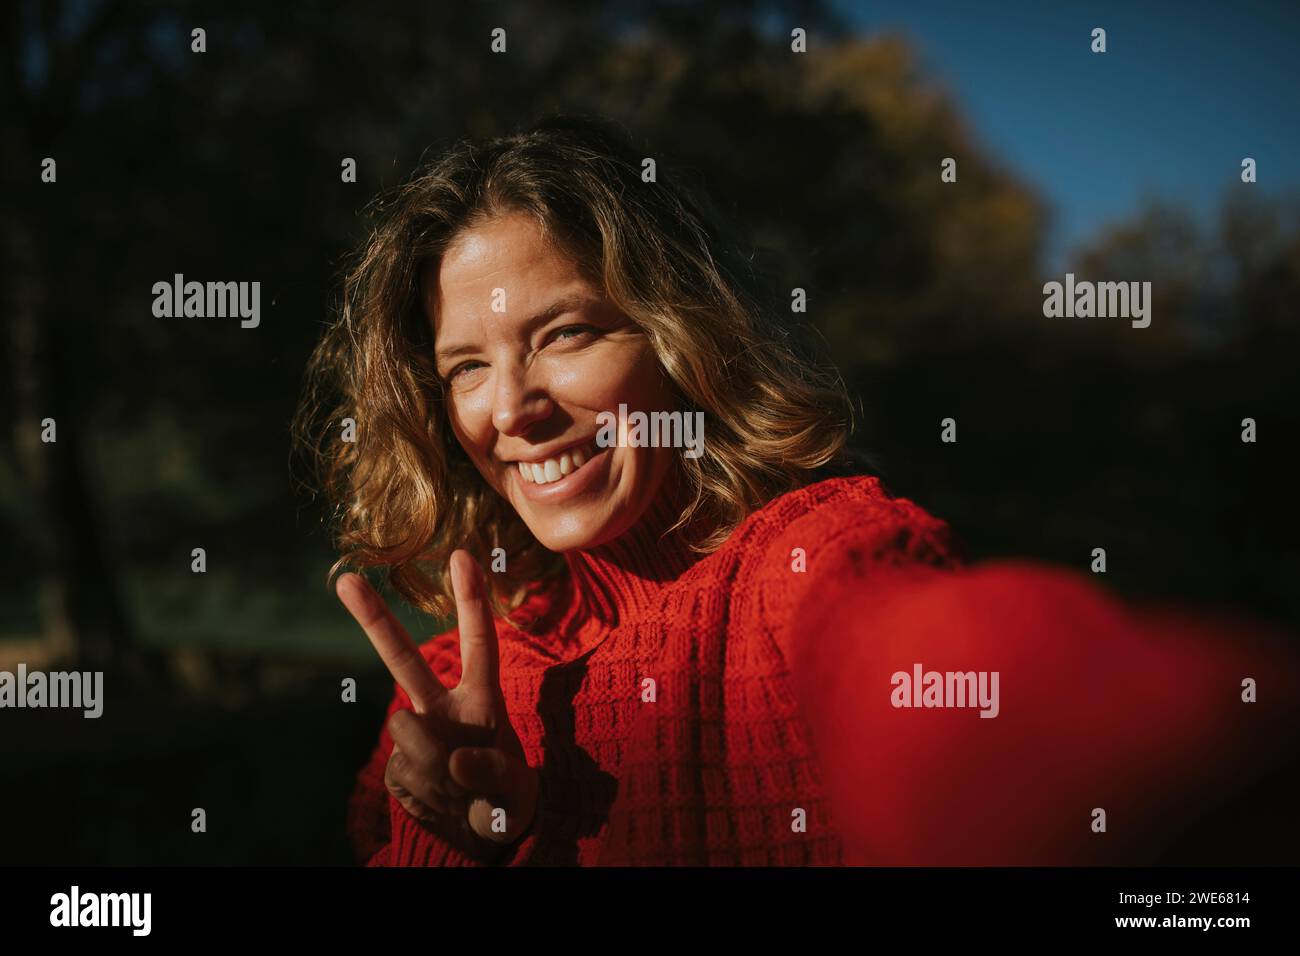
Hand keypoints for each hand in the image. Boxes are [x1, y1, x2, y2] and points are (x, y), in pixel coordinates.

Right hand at [337, 550, 538, 852]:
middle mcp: (442, 708)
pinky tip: (443, 803)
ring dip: (440, 769)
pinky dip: (429, 795)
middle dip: (373, 618)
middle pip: (403, 658)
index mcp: (480, 699)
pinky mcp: (396, 768)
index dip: (472, 600)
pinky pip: (404, 773)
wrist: (478, 835)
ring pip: (407, 732)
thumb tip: (455, 759)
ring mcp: (415, 736)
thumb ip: (493, 773)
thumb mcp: (515, 789)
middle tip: (345, 580)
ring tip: (463, 791)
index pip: (479, 643)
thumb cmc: (504, 799)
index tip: (462, 555)